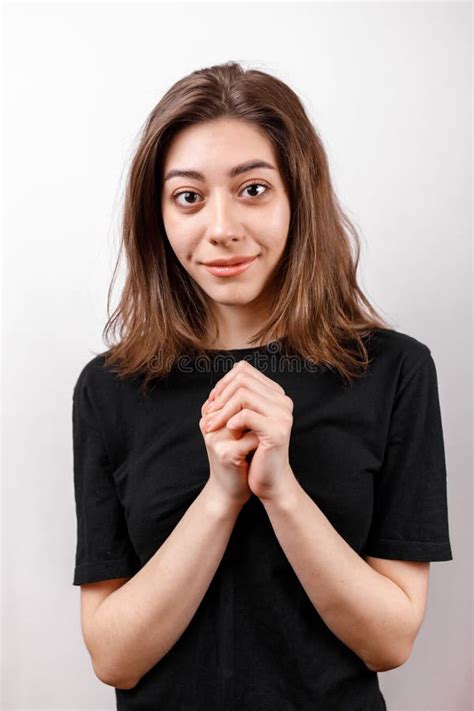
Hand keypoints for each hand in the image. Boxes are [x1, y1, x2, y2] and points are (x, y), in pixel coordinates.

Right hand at [199, 387, 258, 509]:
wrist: (230, 490)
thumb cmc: (237, 458)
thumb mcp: (238, 430)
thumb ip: (242, 409)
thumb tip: (258, 383)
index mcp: (209, 415)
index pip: (229, 387)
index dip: (251, 391)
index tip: (266, 402)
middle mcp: (208, 423)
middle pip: (237, 398)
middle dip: (257, 405)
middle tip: (270, 415)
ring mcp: (215, 438)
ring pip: (245, 416)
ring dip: (260, 422)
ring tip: (266, 429)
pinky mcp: (225, 454)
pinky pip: (251, 439)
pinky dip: (260, 441)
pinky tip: (263, 446)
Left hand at [202, 360, 295, 501]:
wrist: (268, 481)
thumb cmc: (254, 452)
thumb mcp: (242, 423)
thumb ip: (235, 403)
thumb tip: (216, 387)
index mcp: (275, 395)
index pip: (244, 370)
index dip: (223, 382)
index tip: (212, 401)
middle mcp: (282, 401)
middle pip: (243, 379)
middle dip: (221, 396)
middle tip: (209, 416)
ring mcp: (282, 415)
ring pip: (244, 394)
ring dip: (223, 410)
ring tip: (212, 426)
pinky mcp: (277, 431)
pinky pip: (247, 415)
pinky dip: (232, 421)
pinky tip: (229, 431)